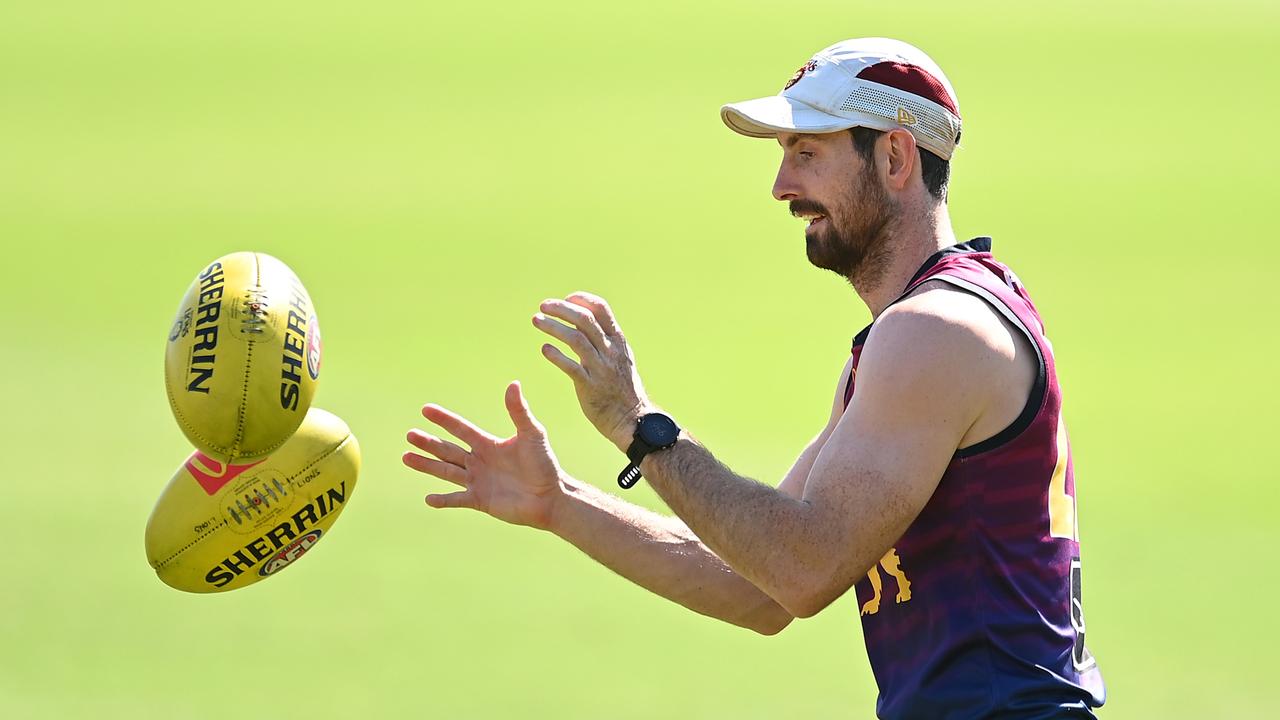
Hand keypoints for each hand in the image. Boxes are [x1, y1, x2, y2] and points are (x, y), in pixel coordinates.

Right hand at [402, 381, 563, 530]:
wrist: (551, 496)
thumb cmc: (544, 463)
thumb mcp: (532, 434)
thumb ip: (519, 411)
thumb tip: (513, 384)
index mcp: (488, 444)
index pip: (461, 429)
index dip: (444, 419)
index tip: (426, 409)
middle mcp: (479, 461)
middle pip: (448, 450)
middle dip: (429, 442)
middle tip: (409, 434)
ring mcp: (478, 481)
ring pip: (446, 472)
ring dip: (427, 465)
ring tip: (406, 457)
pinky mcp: (480, 500)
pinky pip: (457, 499)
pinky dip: (443, 499)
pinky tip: (428, 498)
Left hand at [533, 292, 653, 452]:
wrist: (632, 419)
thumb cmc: (623, 387)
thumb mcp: (620, 358)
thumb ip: (604, 339)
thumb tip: (582, 321)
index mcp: (618, 341)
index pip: (601, 309)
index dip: (582, 299)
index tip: (566, 299)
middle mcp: (610, 351)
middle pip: (584, 320)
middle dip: (562, 309)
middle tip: (543, 306)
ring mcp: (600, 368)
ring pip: (575, 339)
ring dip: (553, 327)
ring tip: (536, 320)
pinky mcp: (589, 386)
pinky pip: (570, 367)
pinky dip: (556, 356)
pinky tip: (545, 349)